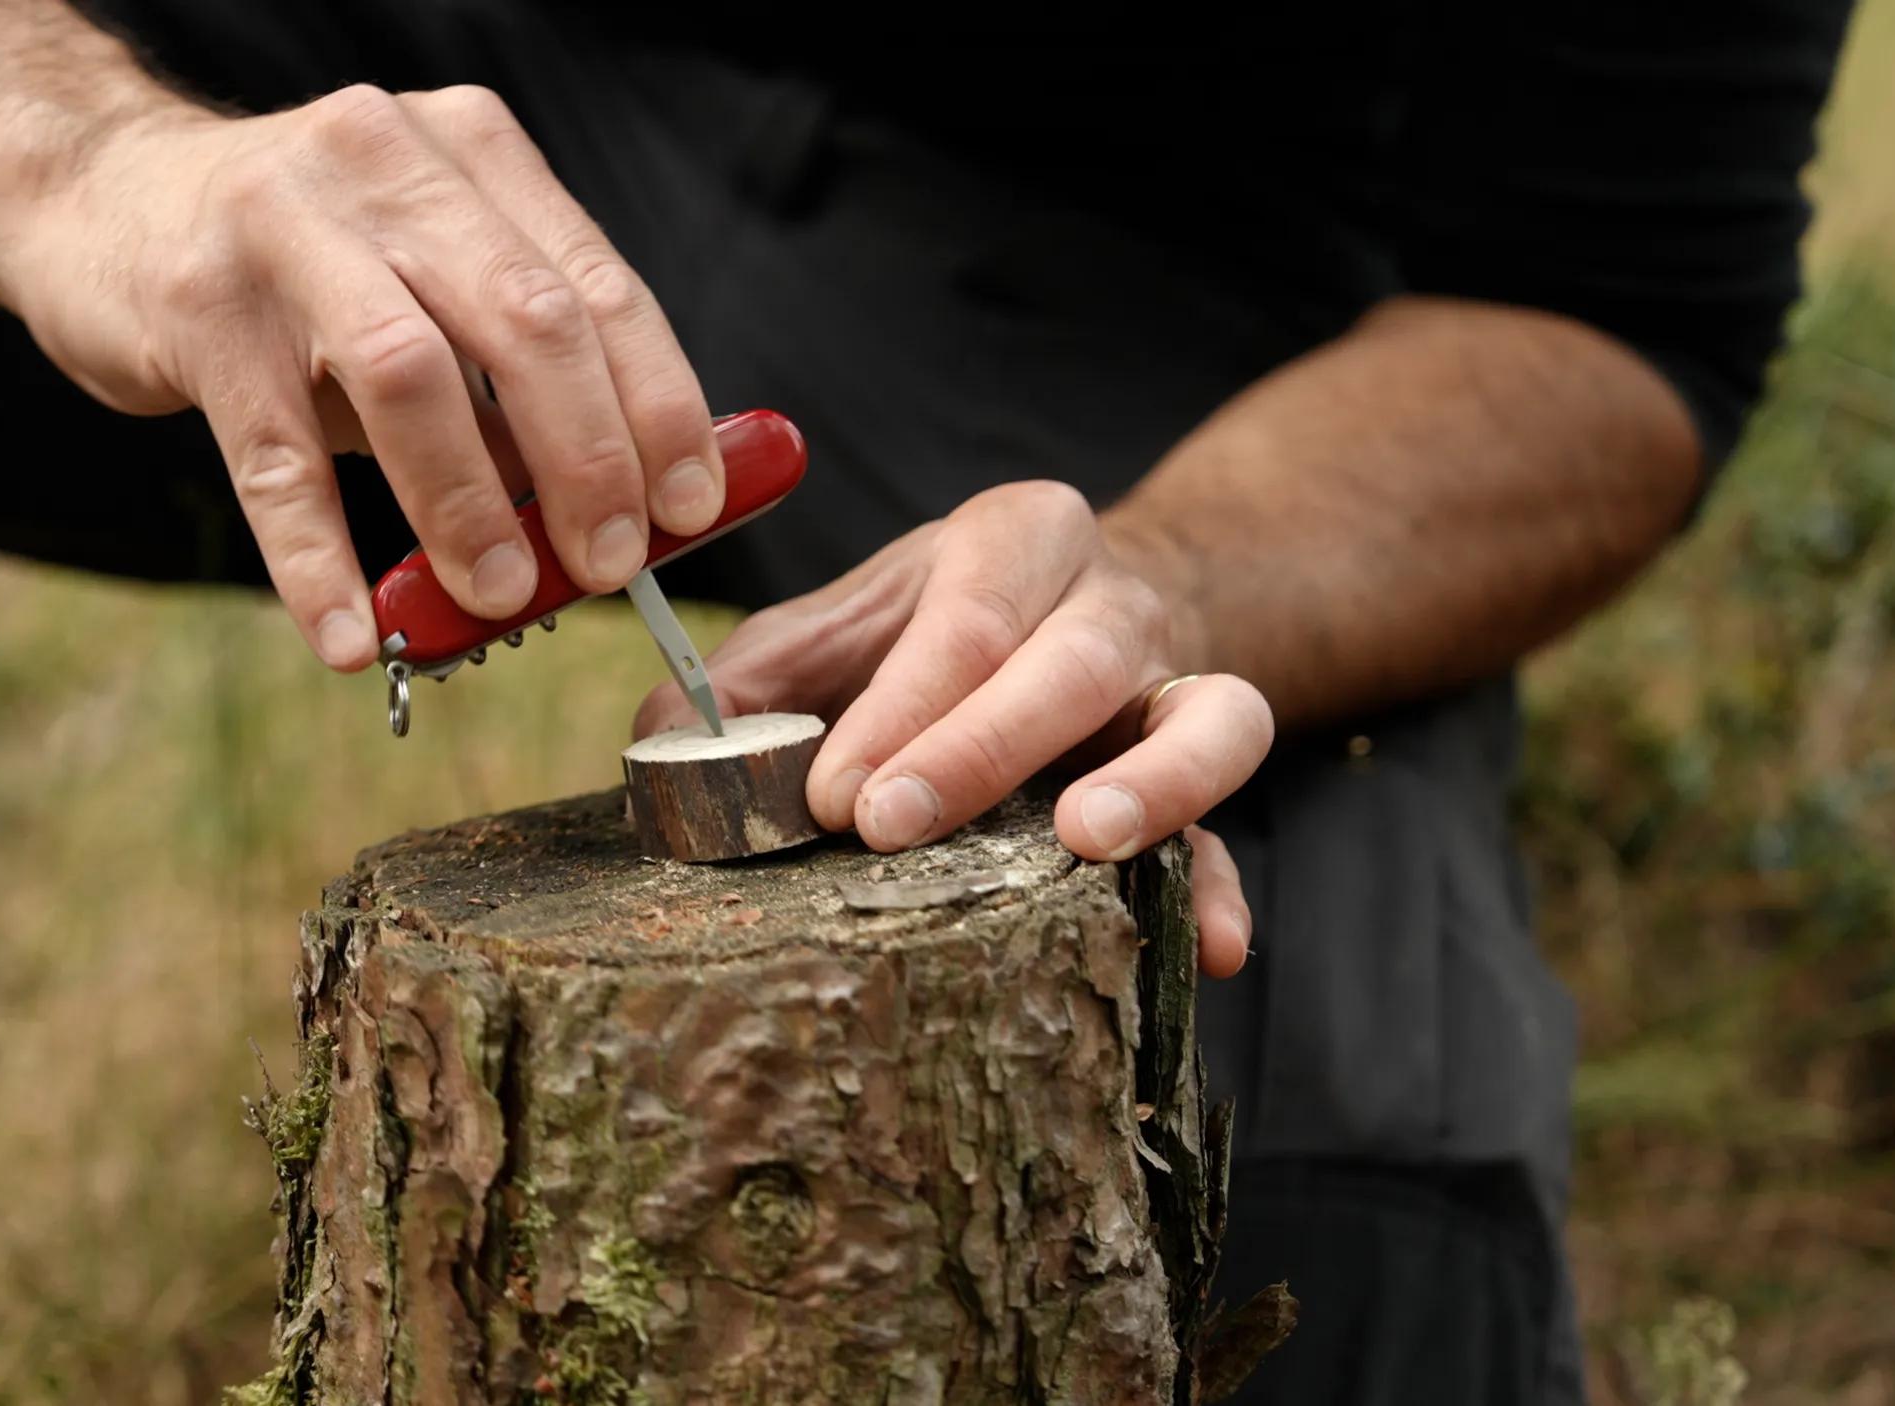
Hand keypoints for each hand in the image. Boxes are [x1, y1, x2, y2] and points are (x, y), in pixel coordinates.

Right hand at [0, 85, 725, 669]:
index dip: (659, 404)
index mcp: (473, 155)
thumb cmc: (302, 270)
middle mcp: (387, 166)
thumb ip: (516, 386)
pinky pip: (273, 454)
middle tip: (611, 565)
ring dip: (467, 504)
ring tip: (499, 597)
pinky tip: (347, 637)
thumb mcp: (426, 286)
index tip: (694, 506)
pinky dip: (317, 560)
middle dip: (587, 459)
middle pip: (525, 320)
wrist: (99, 197)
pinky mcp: (195, 304)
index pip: (597, 287)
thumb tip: (625, 516)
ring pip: (408, 374)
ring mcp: (282, 224)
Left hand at [634, 482, 1272, 976]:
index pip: (964, 616)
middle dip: (979, 748)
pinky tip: (1207, 950)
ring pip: (1207, 719)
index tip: (828, 793)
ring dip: (1153, 785)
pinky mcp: (1208, 769)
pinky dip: (1218, 885)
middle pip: (1070, 664)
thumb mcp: (844, 619)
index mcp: (1017, 539)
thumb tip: (662, 745)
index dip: (896, 707)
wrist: (1085, 601)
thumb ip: (756, 675)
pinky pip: (1232, 825)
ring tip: (1087, 844)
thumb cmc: (938, 626)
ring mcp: (1176, 686)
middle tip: (888, 827)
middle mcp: (1111, 601)